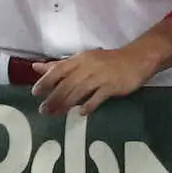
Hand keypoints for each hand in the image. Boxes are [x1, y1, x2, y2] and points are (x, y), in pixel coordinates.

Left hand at [30, 48, 150, 115]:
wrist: (136, 59)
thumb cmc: (106, 61)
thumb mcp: (83, 60)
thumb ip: (60, 65)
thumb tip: (36, 67)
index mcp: (80, 59)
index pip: (59, 69)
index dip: (46, 81)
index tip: (35, 93)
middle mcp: (88, 66)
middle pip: (67, 83)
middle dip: (53, 97)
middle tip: (43, 110)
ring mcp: (101, 76)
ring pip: (79, 91)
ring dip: (66, 104)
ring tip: (56, 114)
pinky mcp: (112, 86)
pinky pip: (97, 97)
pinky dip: (88, 105)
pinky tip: (81, 113)